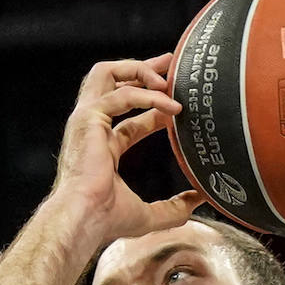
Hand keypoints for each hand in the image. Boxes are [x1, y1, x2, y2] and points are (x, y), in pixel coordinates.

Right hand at [51, 55, 203, 245]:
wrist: (85, 218)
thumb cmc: (106, 220)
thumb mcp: (149, 213)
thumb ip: (175, 207)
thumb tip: (199, 200)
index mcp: (100, 145)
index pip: (126, 112)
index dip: (152, 103)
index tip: (176, 101)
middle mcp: (91, 126)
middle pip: (112, 80)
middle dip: (141, 67)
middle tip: (170, 64)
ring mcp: (87, 119)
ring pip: (109, 73)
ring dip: (140, 71)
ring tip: (168, 78)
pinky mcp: (89, 117)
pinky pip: (122, 94)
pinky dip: (147, 96)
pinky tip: (169, 105)